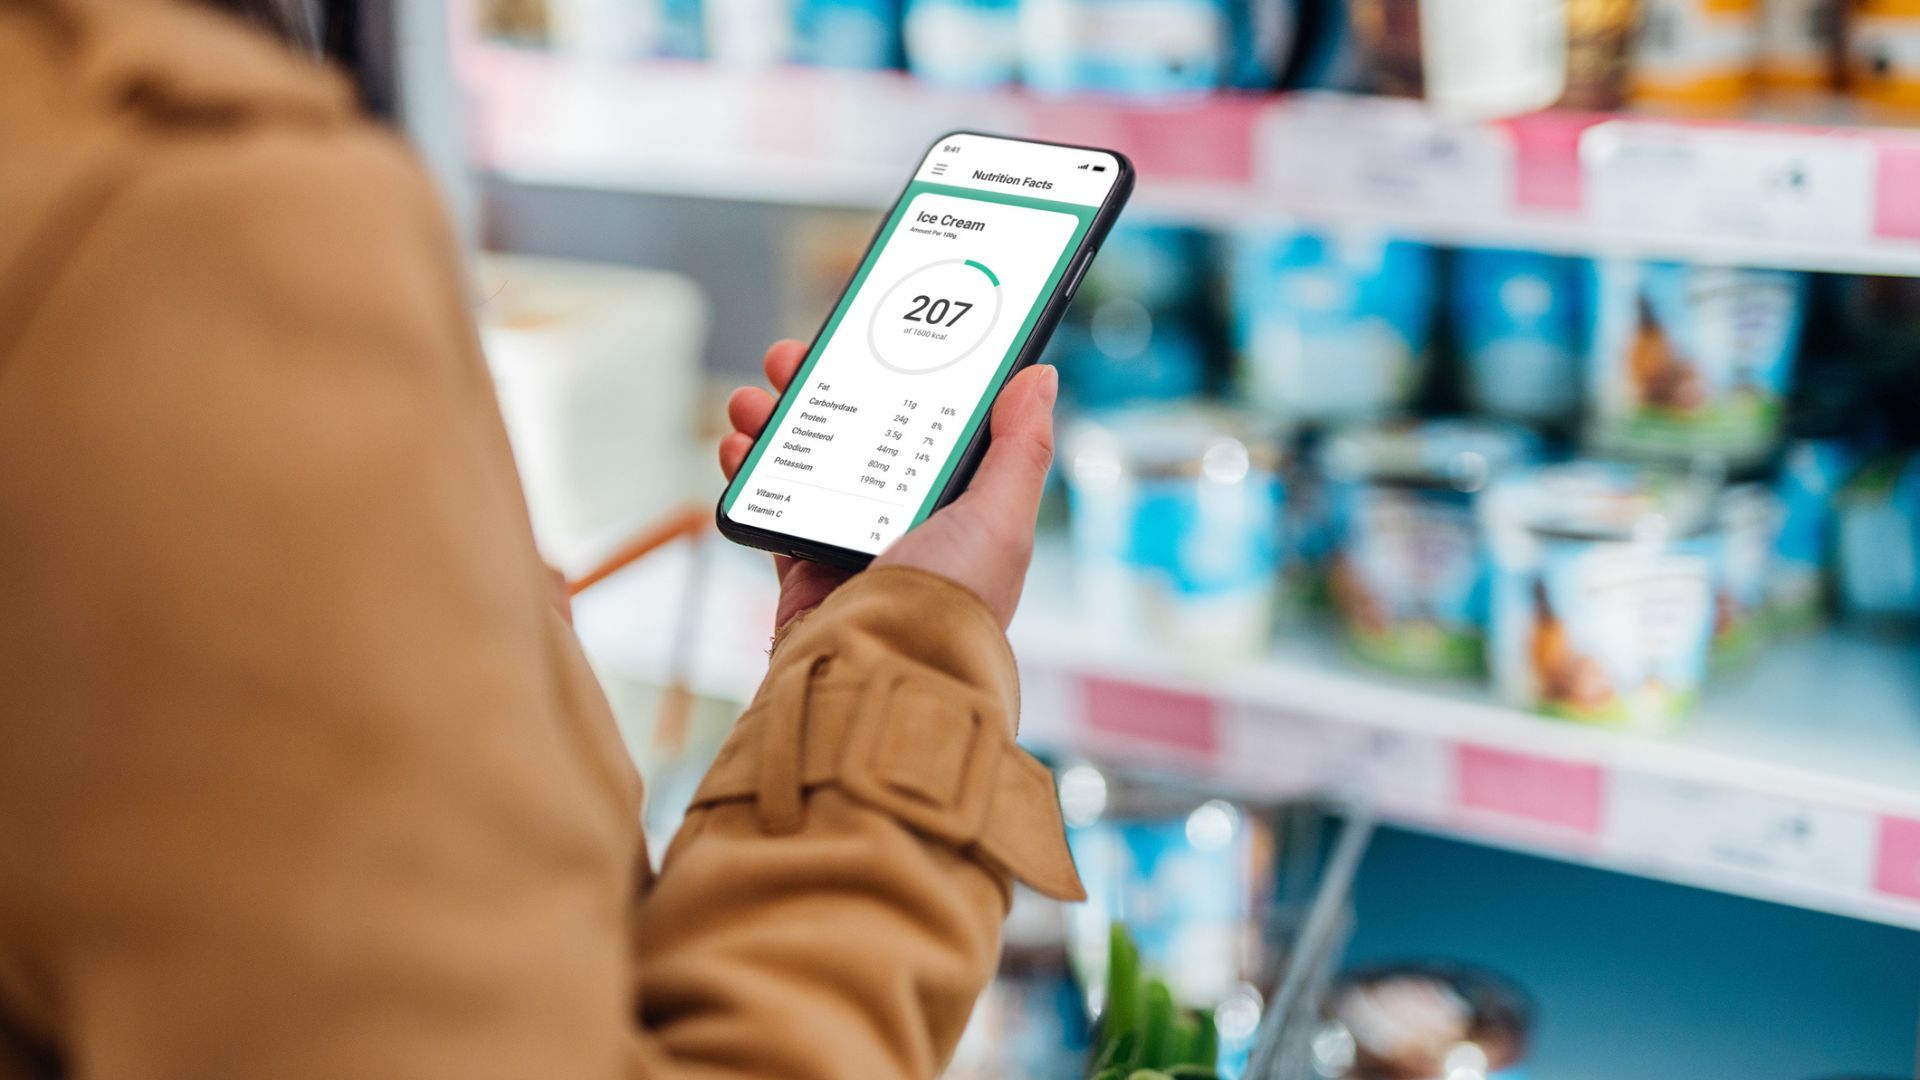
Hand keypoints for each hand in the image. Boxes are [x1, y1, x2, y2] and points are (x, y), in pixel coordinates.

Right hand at [719, 340, 1057, 629]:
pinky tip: (736, 448)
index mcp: (961, 508)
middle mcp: (908, 524)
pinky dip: (749, 474)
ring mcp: (852, 547)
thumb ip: (1019, 448)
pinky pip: (771, 509)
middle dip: (823, 388)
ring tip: (752, 397)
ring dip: (775, 422)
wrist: (883, 676)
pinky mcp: (805, 570)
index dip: (900, 378)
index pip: (927, 425)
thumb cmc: (953, 606)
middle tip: (792, 356)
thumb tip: (1039, 374)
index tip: (870, 338)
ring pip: (807, 464)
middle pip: (859, 434)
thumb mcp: (1002, 519)